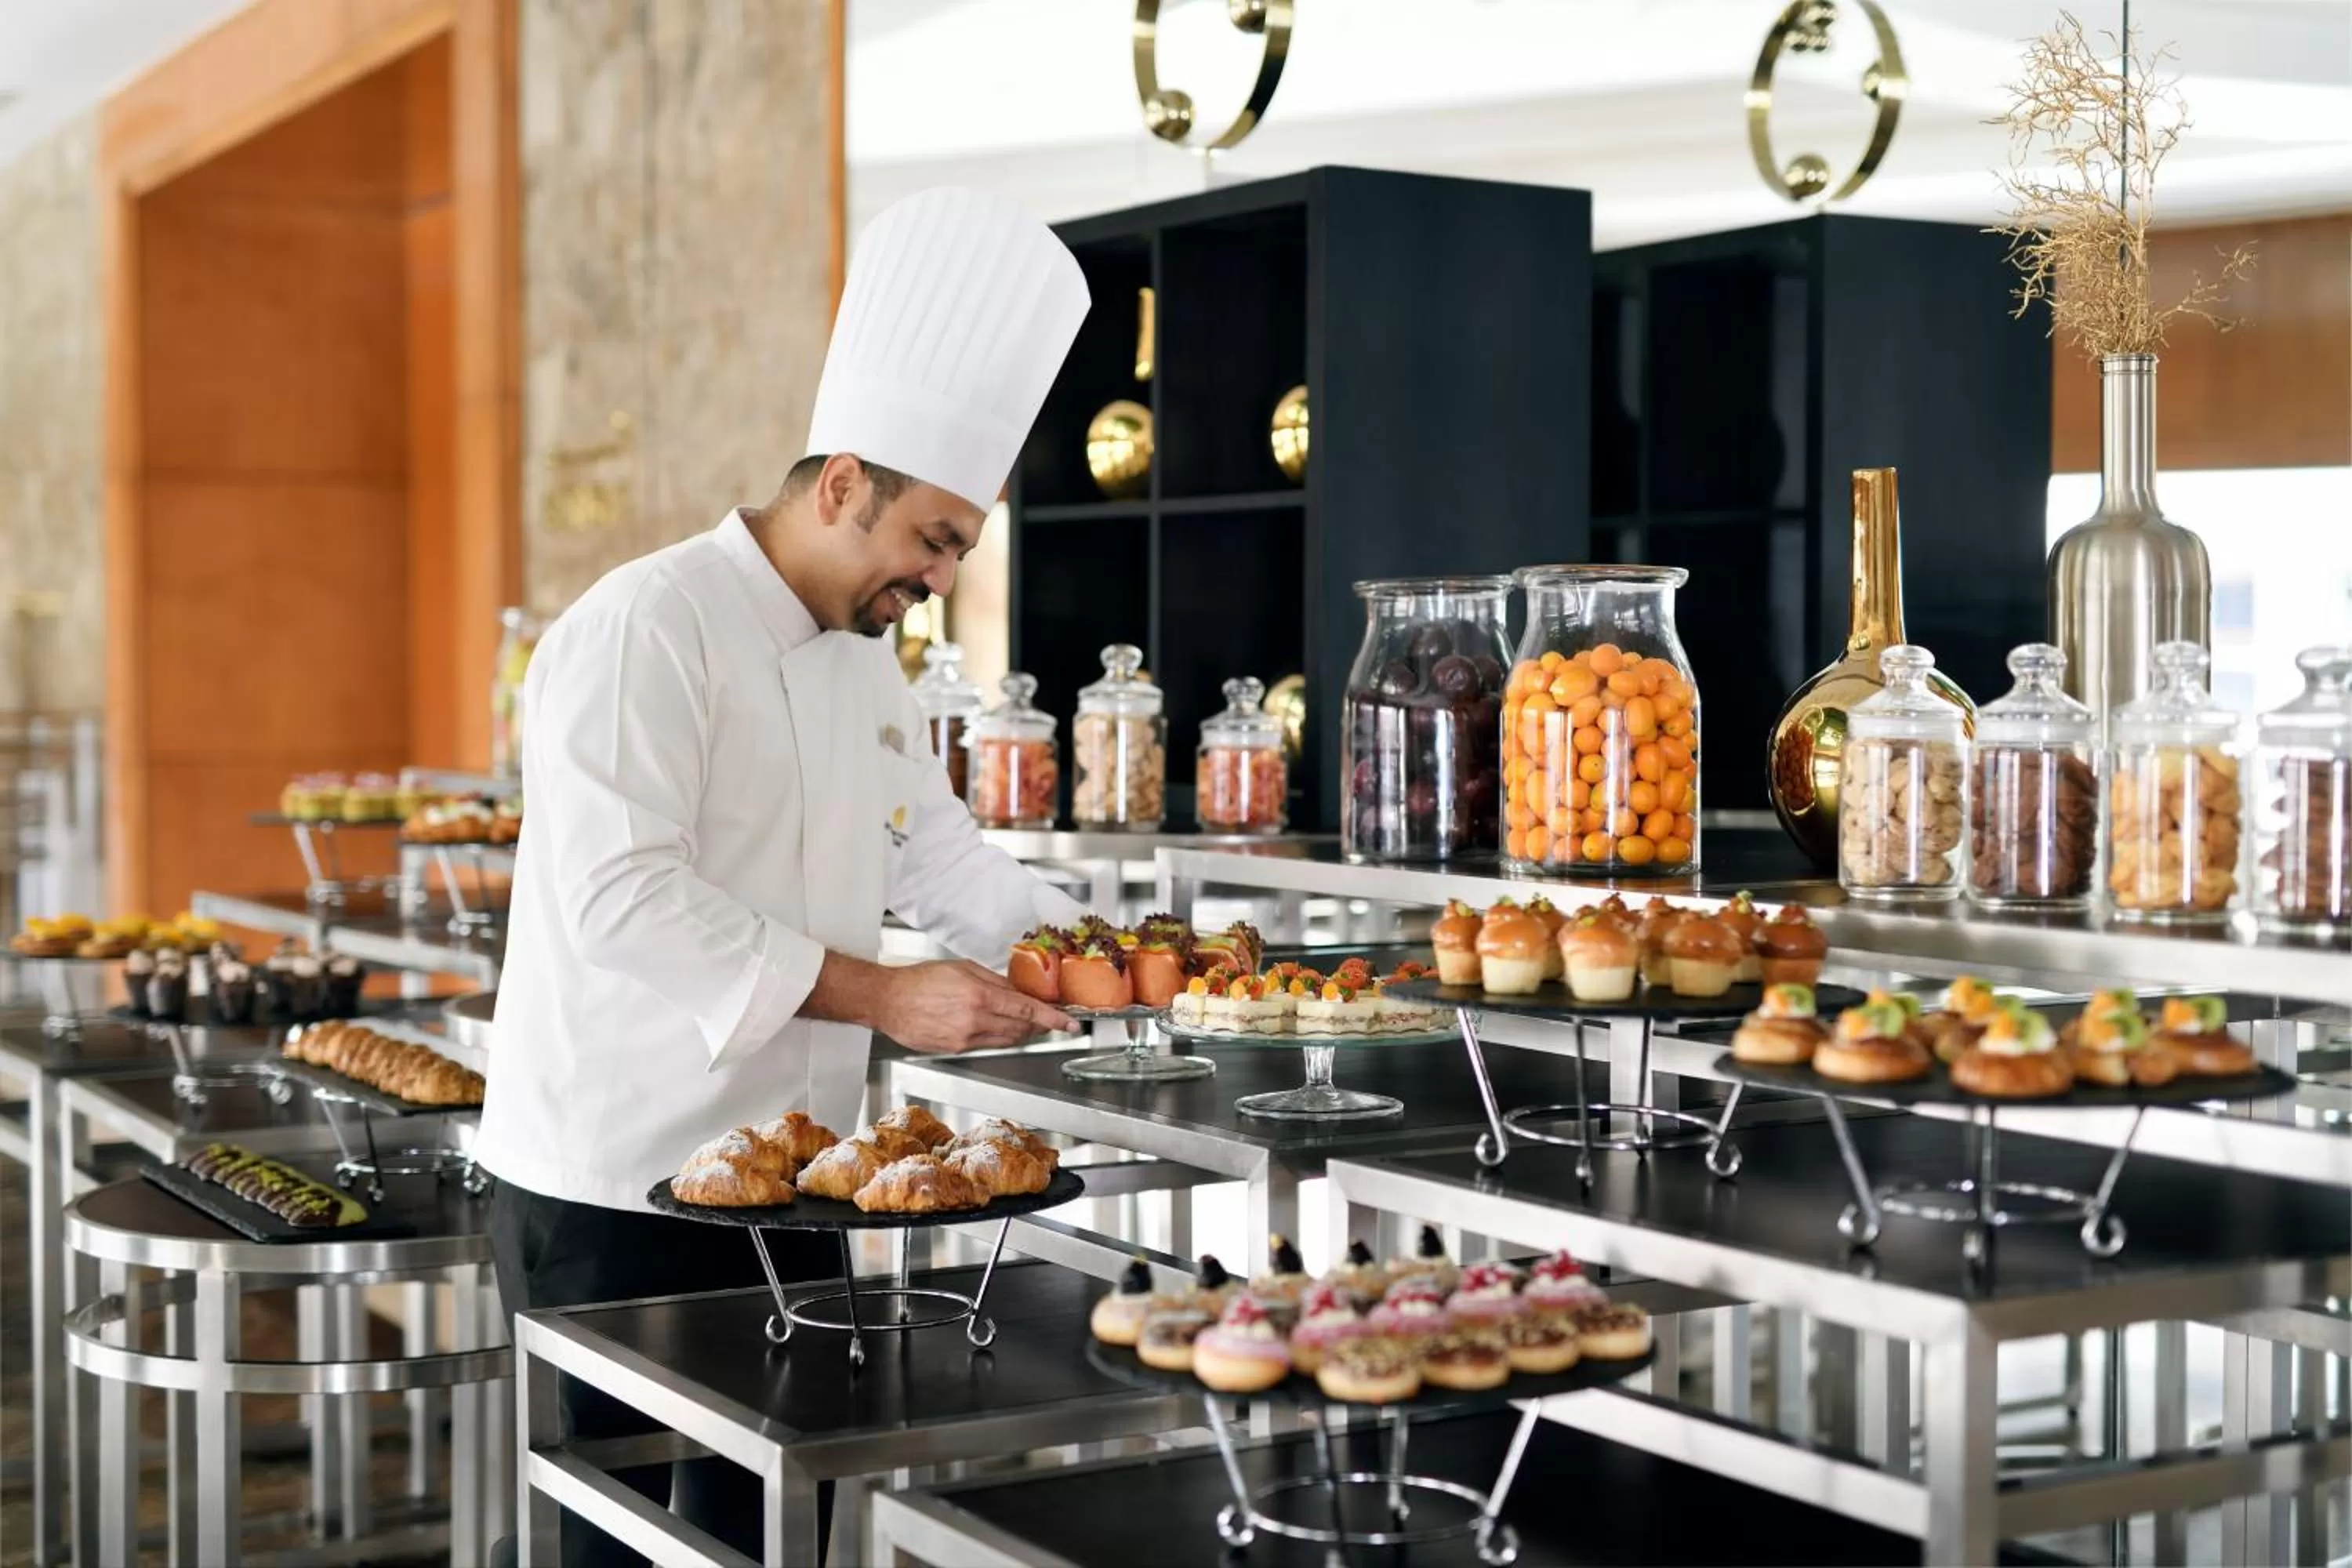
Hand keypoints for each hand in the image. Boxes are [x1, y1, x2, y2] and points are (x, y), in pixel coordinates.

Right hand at [874, 960, 1073, 1053]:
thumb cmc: (920, 980)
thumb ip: (994, 981)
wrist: (888, 1001)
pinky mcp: (955, 1049)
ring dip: (1018, 1032)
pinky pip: (986, 1045)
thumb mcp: (962, 968)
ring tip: (1020, 1021)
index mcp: (979, 995)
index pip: (1026, 1010)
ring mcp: (964, 1038)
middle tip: (1047, 1019)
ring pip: (1006, 1040)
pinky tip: (990, 1025)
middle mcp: (974, 1020)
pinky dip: (995, 1036)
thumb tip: (1019, 991)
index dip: (1052, 1019)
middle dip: (1037, 1025)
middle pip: (1020, 1029)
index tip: (1070, 1024)